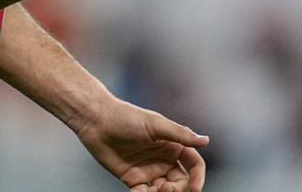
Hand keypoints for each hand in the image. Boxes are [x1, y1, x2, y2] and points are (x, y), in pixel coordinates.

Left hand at [75, 98, 207, 191]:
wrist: (96, 122)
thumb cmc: (126, 118)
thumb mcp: (155, 125)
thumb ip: (180, 135)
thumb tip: (206, 140)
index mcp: (173, 145)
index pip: (194, 165)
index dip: (198, 178)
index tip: (194, 189)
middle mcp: (164, 159)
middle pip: (181, 182)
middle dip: (178, 190)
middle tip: (165, 188)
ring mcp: (149, 170)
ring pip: (165, 191)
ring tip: (150, 191)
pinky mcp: (133, 179)